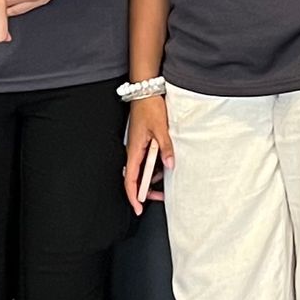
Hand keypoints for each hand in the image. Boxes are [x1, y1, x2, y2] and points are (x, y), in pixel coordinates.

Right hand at [123, 91, 173, 213]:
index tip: (138, 208)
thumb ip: (165, 148)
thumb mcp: (160, 129)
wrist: (146, 91)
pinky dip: (155, 166)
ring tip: (166, 182)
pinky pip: (147, 159)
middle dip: (146, 191)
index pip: (130, 180)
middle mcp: (133, 151)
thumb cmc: (149, 107)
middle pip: (136, 177)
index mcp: (134, 150)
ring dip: (152, 178)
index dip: (133, 196)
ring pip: (143, 169)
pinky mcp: (143, 141)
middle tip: (159, 198)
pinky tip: (165, 165)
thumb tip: (169, 165)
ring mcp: (138, 146)